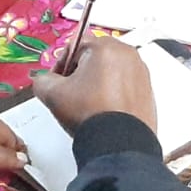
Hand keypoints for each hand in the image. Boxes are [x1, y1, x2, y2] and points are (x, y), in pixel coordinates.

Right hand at [33, 37, 155, 134]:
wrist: (119, 144)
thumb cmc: (91, 115)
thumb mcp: (53, 94)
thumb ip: (42, 79)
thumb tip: (44, 79)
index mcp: (105, 47)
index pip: (75, 46)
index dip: (61, 64)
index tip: (57, 80)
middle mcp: (127, 55)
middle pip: (95, 57)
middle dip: (80, 73)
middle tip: (71, 93)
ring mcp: (141, 73)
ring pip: (111, 71)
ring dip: (97, 83)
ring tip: (87, 104)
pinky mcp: (148, 91)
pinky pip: (125, 86)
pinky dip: (113, 94)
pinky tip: (103, 110)